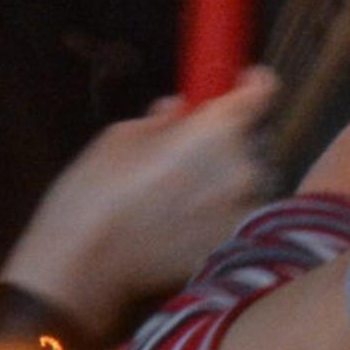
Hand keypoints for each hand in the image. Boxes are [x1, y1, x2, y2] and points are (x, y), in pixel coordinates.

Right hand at [0, 68, 276, 337]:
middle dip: (230, 137)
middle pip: (255, 138)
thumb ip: (163, 121)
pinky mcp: (237, 242)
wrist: (85, 265)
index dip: (251, 83)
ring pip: (251, 179)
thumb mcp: (119, 138)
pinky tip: (185, 218)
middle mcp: (245, 167)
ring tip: (185, 190)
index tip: (237, 84)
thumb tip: (182, 113)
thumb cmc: (93, 193)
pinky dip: (221, 209)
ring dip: (228, 176)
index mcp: (218, 129)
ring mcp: (246, 209)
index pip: (264, 90)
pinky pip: (239, 213)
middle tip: (192, 147)